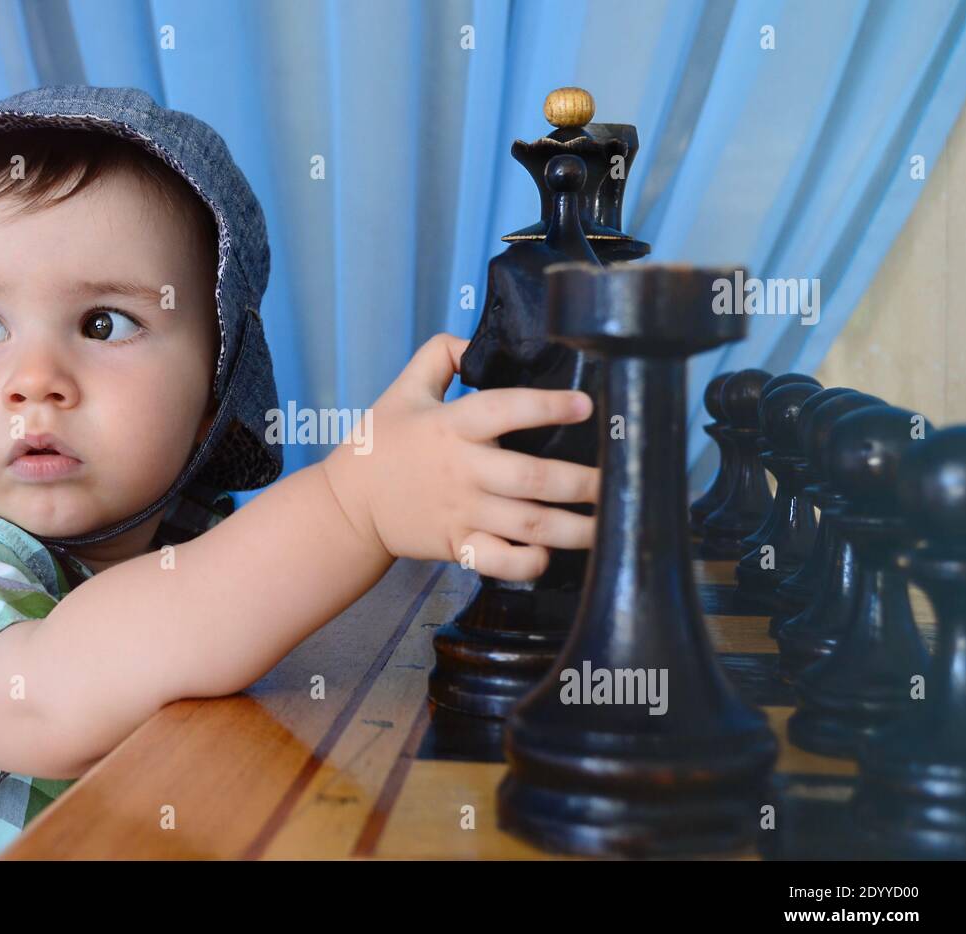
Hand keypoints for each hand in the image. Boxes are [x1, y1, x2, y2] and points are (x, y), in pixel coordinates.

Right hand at [320, 333, 599, 580]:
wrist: (346, 506)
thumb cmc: (381, 446)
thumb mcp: (403, 389)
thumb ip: (439, 354)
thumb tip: (476, 339)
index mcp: (451, 426)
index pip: (504, 410)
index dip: (547, 406)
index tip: (586, 405)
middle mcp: (463, 471)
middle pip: (532, 478)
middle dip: (582, 482)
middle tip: (618, 479)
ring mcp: (462, 512)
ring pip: (529, 525)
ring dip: (575, 528)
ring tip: (609, 524)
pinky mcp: (457, 546)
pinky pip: (500, 561)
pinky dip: (530, 562)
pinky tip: (553, 554)